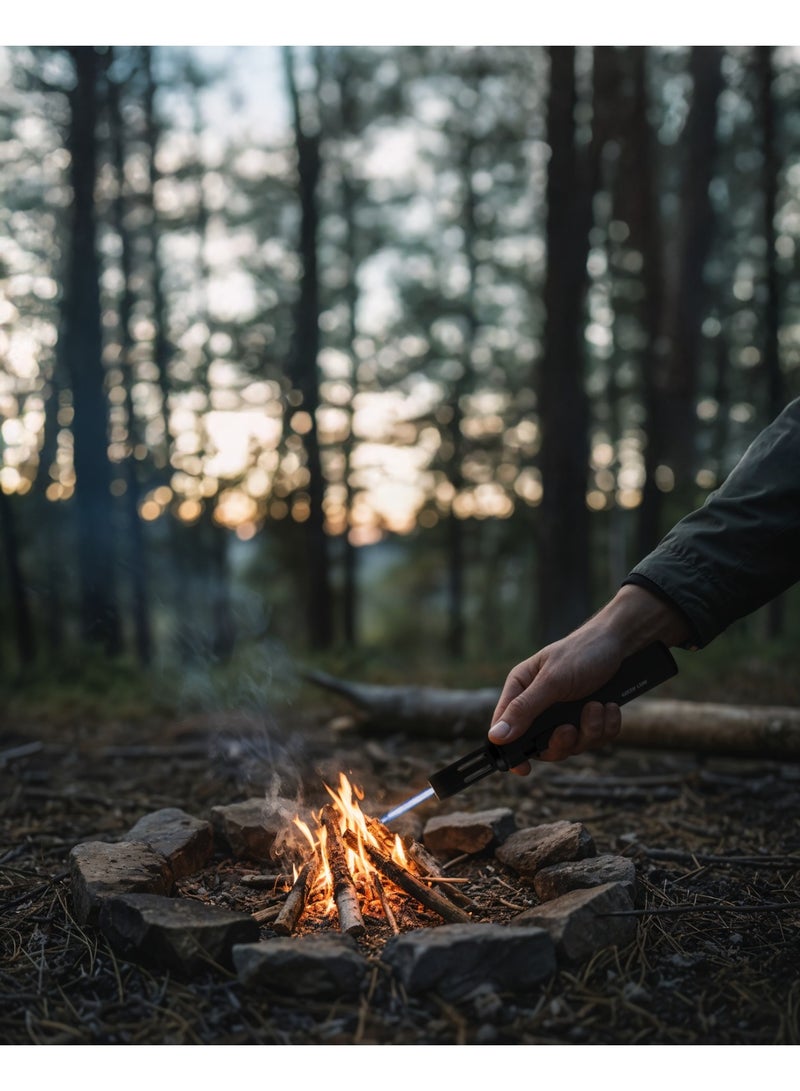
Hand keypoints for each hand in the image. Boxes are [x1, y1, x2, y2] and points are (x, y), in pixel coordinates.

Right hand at [487, 584, 690, 772]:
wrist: (622, 643)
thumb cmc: (581, 653)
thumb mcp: (551, 681)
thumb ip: (524, 709)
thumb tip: (495, 736)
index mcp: (521, 690)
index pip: (506, 728)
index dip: (512, 751)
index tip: (524, 769)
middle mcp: (541, 705)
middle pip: (542, 746)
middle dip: (562, 742)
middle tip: (570, 729)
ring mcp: (566, 714)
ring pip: (573, 745)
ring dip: (589, 730)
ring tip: (598, 706)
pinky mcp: (589, 718)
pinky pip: (595, 739)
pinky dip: (605, 726)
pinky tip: (609, 707)